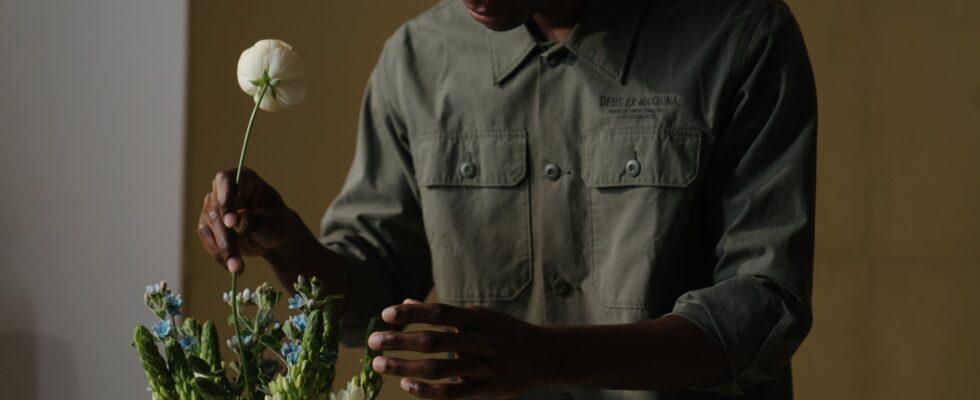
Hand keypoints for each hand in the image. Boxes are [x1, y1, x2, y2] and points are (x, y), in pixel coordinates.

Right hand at [197, 168, 303, 273]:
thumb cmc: (279, 222)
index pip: (225, 180)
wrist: (276, 238)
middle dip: (225, 237)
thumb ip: (257, 220)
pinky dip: (220, 256)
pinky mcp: (210, 228)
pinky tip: (233, 267)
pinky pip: (208, 241)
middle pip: (215, 210)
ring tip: (237, 268)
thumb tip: (236, 222)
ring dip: (222, 250)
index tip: (230, 221)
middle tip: (235, 258)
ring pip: (208, 228)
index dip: (225, 198)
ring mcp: (214, 209)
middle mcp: (223, 191)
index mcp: (244, 179)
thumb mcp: (275, 222)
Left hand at [368, 299, 556, 398]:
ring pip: (438, 368)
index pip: (439, 312)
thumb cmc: (505, 333)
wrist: (546, 355)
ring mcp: (483, 367)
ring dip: (405, 366)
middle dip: (400, 340)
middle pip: (433, 340)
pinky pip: (452, 392)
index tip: (385, 314)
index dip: (411, 313)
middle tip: (373, 341)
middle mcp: (479, 341)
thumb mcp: (479, 317)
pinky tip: (407, 386)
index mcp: (477, 319)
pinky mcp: (487, 390)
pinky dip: (428, 390)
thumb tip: (406, 303)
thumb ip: (443, 314)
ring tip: (380, 365)